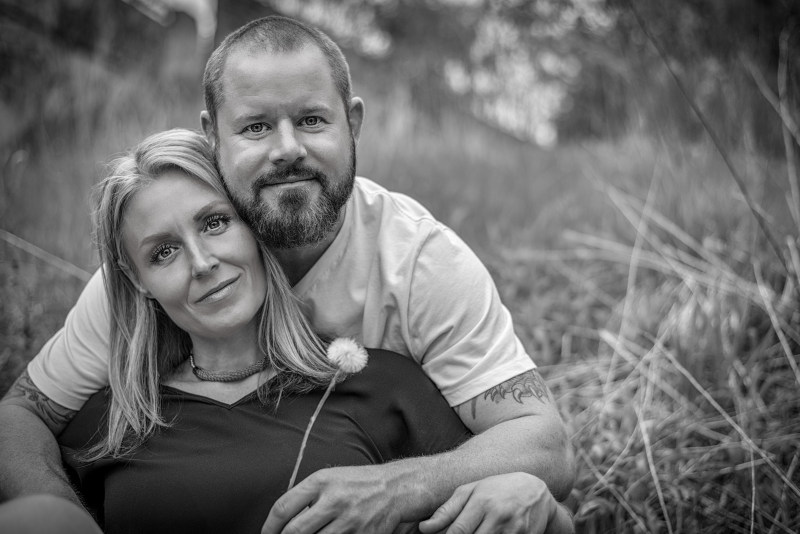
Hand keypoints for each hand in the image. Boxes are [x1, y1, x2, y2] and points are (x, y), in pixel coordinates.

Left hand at [261, 464, 411, 533]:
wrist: (398, 487)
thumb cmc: (361, 483)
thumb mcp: (332, 478)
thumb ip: (308, 497)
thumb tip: (283, 522)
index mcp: (321, 481)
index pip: (283, 508)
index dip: (269, 527)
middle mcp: (333, 500)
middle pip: (294, 532)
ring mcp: (349, 521)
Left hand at [418, 473, 572, 533]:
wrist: (535, 491)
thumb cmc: (496, 489)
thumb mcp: (471, 491)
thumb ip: (447, 510)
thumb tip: (424, 528)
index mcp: (482, 501)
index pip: (458, 531)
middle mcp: (498, 515)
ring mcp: (513, 530)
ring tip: (476, 530)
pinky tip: (488, 533)